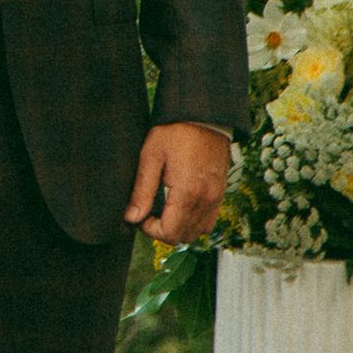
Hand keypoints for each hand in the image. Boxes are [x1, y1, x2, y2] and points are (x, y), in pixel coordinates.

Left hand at [125, 122, 230, 244]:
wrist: (204, 116)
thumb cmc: (175, 132)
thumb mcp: (151, 157)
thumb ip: (142, 190)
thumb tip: (132, 218)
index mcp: (187, 193)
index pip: (170, 233)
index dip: (150, 230)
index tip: (140, 215)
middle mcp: (206, 200)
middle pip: (183, 236)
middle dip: (162, 231)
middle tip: (149, 212)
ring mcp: (216, 198)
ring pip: (197, 232)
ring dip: (178, 227)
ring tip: (163, 209)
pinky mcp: (221, 193)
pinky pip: (209, 221)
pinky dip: (193, 221)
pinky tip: (179, 205)